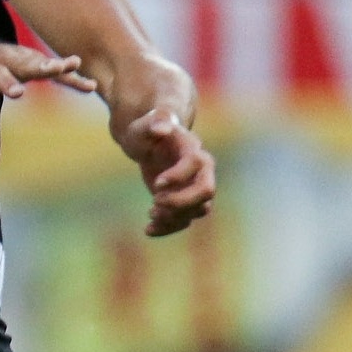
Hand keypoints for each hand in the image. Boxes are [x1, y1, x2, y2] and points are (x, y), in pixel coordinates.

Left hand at [0, 43, 94, 154]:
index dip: (7, 84)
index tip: (18, 93)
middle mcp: (7, 60)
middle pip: (26, 63)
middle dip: (41, 65)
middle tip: (57, 67)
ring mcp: (24, 57)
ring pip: (44, 62)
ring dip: (60, 66)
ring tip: (77, 66)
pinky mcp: (36, 59)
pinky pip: (55, 69)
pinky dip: (71, 76)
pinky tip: (90, 86)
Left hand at [117, 106, 214, 236]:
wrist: (149, 143)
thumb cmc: (147, 131)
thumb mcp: (145, 124)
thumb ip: (155, 121)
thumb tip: (162, 128)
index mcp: (192, 149)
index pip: (195, 164)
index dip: (178, 176)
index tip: (156, 184)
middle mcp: (201, 170)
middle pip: (206, 191)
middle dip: (181, 201)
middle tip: (155, 202)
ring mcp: (195, 187)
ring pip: (198, 210)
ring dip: (174, 217)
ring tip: (150, 213)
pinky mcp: (184, 201)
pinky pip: (185, 220)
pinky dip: (168, 228)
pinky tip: (148, 230)